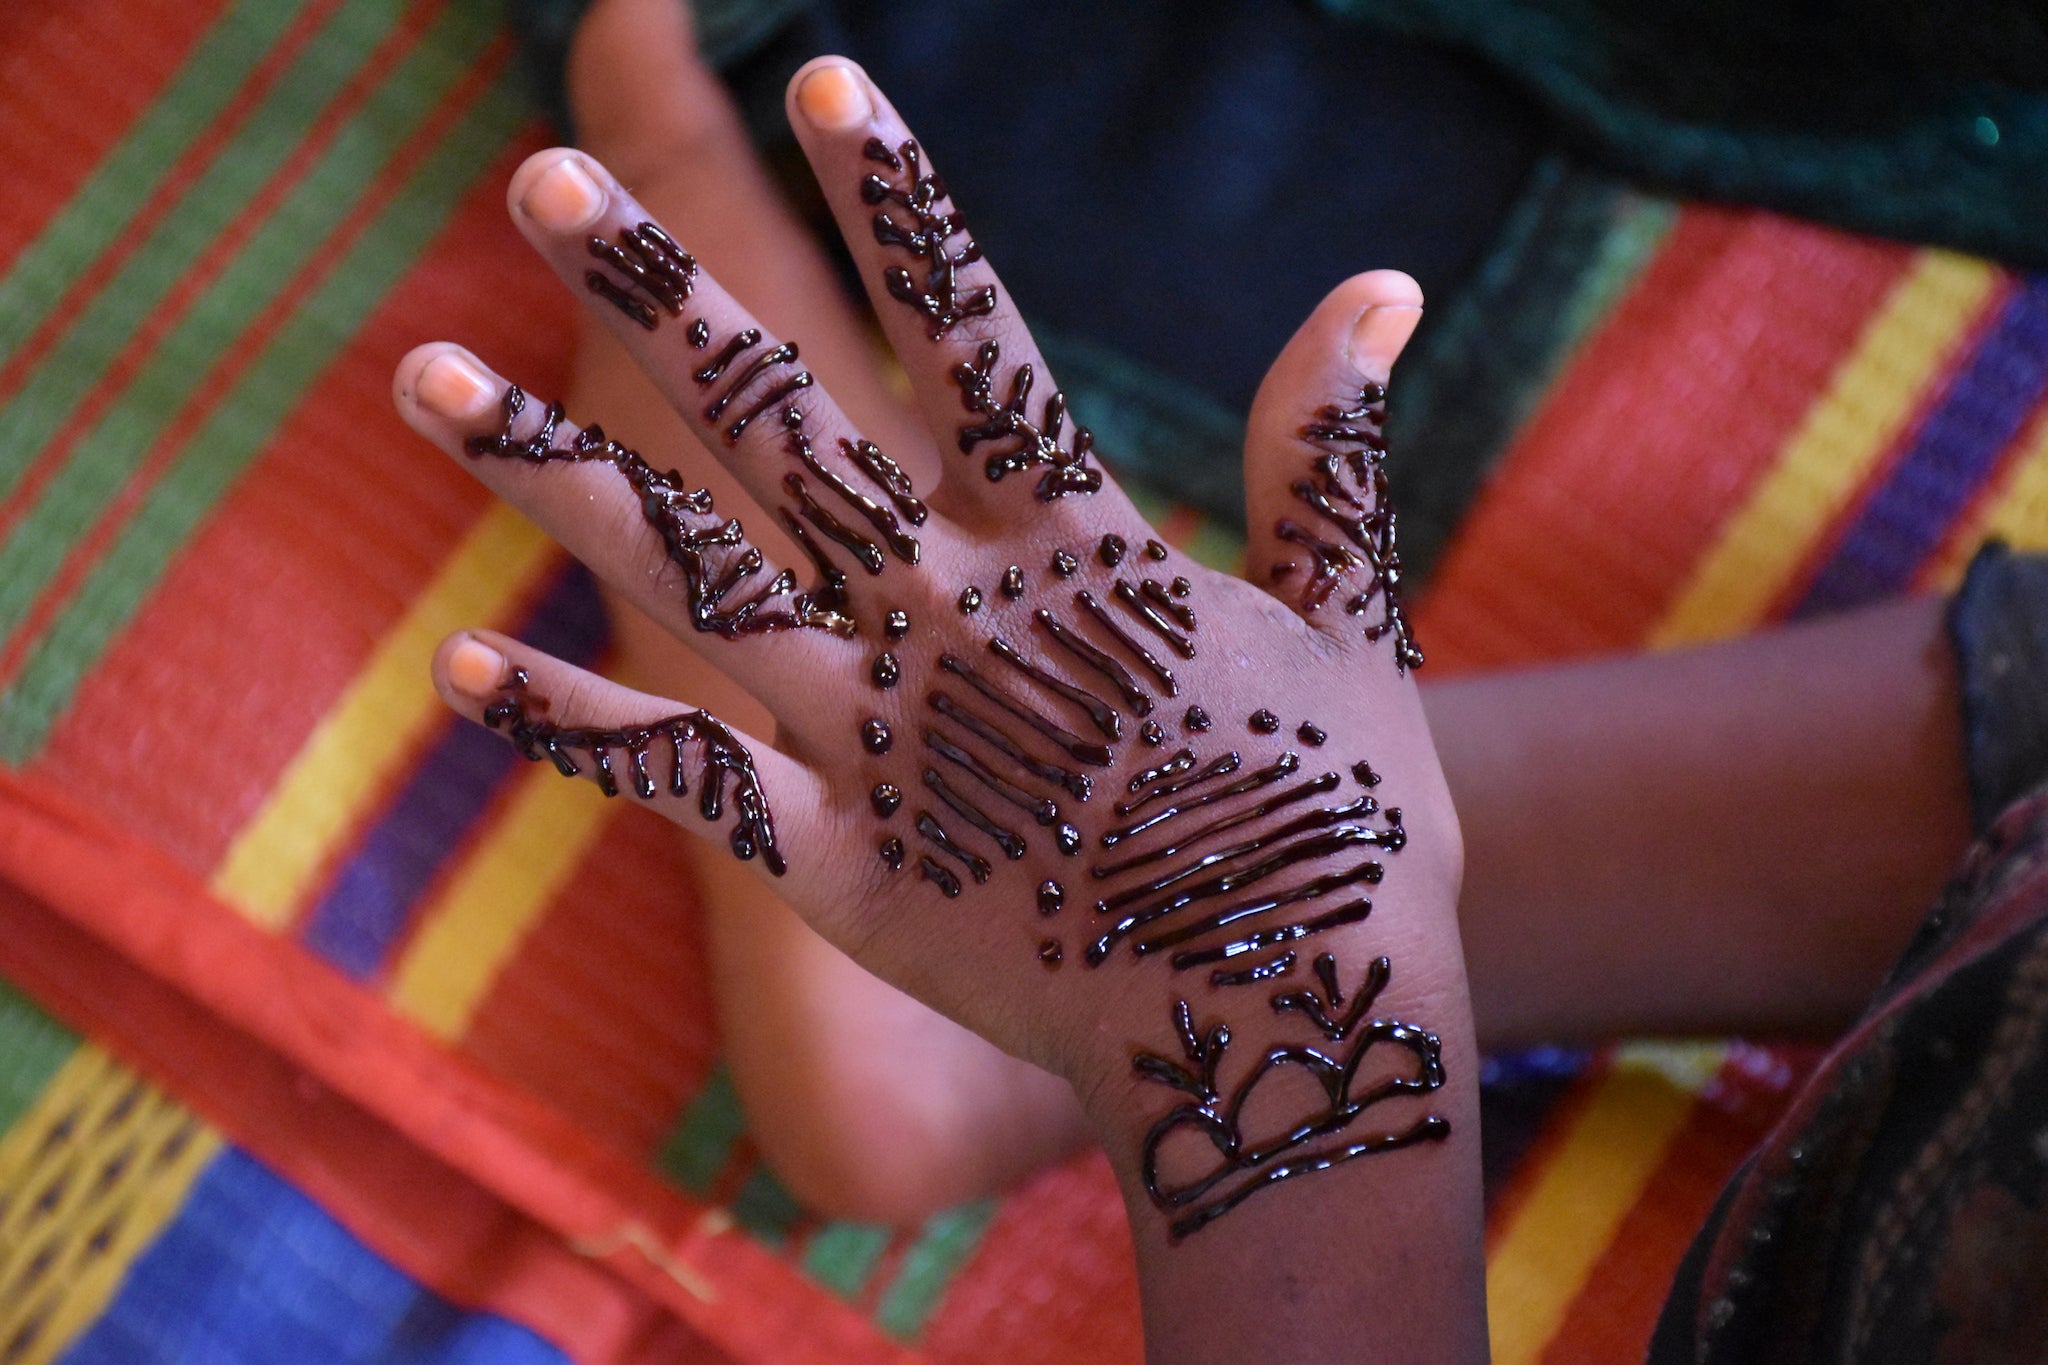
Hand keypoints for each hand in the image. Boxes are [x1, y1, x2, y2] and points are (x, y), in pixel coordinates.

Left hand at [393, 56, 1474, 1292]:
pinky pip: (688, 783)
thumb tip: (1382, 285)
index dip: (904, 210)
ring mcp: (886, 739)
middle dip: (664, 297)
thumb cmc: (1333, 825)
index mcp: (1078, 546)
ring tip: (422, 375)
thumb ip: (1330, 455)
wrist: (1286, 1025)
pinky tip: (457, 668)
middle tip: (541, 182)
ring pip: (696, 578)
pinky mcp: (840, 866)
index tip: (827, 81)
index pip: (977, 339)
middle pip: (787, 426)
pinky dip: (574, 729)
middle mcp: (955, 616)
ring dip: (557, 475)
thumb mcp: (1350, 622)